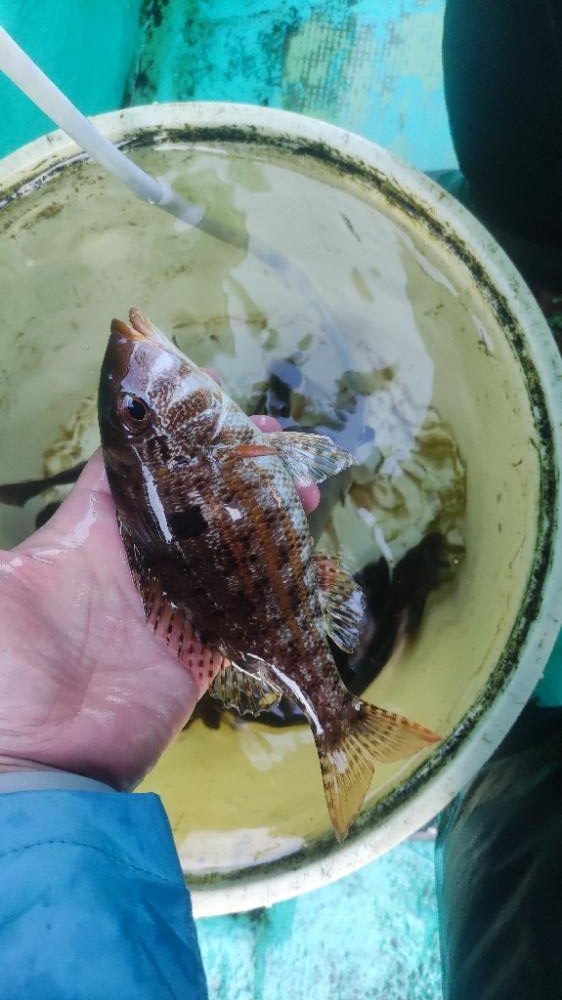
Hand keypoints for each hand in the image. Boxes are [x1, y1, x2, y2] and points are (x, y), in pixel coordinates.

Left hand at [0, 416, 318, 789]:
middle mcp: (136, 566)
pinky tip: (306, 558)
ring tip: (305, 492)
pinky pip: (245, 613)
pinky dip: (274, 587)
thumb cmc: (10, 672)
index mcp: (89, 538)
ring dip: (266, 521)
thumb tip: (52, 491)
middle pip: (195, 505)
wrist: (35, 764)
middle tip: (278, 445)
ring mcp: (172, 609)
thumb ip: (25, 543)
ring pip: (229, 552)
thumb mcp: (5, 587)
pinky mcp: (200, 653)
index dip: (172, 438)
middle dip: (234, 473)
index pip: (136, 472)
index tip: (213, 412)